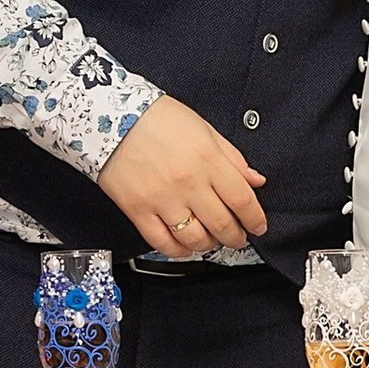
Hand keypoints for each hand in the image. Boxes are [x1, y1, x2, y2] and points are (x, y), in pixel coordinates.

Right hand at [100, 94, 269, 255]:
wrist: (110, 117)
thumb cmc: (157, 119)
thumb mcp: (203, 129)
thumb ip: (232, 157)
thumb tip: (255, 180)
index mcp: (207, 159)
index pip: (242, 199)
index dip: (255, 219)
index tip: (258, 226)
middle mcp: (187, 182)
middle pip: (222, 224)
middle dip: (236, 237)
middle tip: (237, 237)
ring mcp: (161, 198)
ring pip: (195, 239)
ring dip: (209, 245)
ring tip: (211, 240)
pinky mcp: (137, 210)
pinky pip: (162, 243)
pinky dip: (178, 250)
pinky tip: (185, 245)